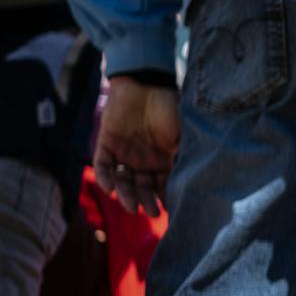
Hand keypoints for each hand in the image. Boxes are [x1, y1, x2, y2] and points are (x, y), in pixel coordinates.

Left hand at [94, 76, 181, 215]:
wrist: (145, 83)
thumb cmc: (170, 107)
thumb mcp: (183, 135)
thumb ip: (183, 157)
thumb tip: (193, 184)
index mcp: (162, 159)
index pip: (162, 185)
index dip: (165, 198)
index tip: (169, 210)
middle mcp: (142, 160)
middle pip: (141, 187)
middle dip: (145, 201)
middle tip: (150, 212)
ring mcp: (123, 153)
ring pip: (122, 180)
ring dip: (126, 194)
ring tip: (130, 205)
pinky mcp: (105, 144)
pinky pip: (102, 165)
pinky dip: (104, 177)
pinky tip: (110, 188)